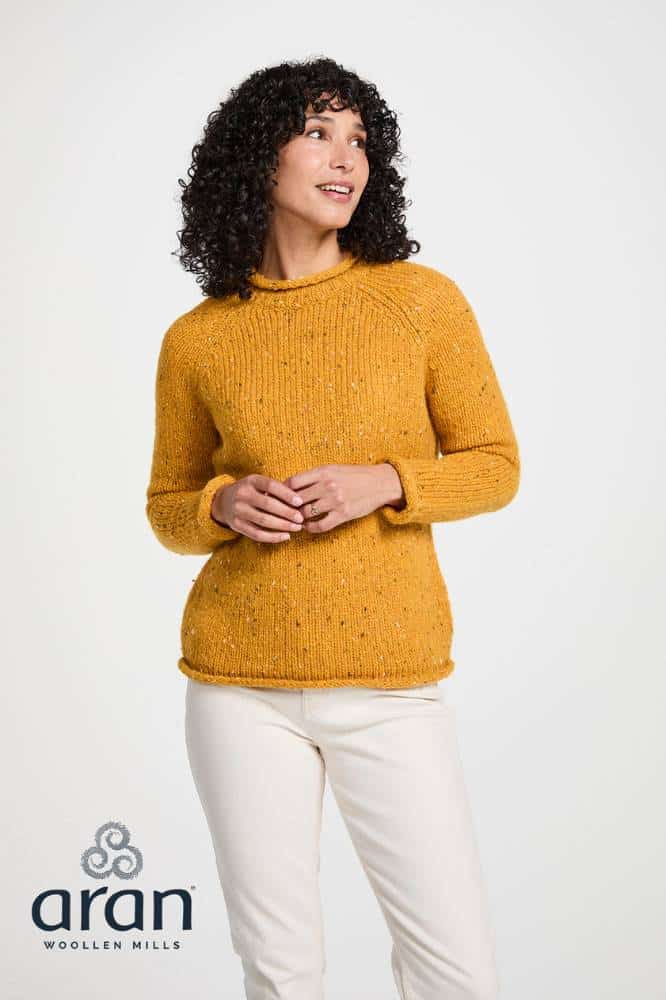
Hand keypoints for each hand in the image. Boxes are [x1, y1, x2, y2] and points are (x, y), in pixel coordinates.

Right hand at [211, 474, 305, 542]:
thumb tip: (299, 502)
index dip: (286, 494)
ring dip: (283, 525)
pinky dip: (273, 537)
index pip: (271, 486)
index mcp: (251, 480)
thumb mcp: (259, 484)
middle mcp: (242, 494)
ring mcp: (238, 510)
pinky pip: (257, 534)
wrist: (224, 501)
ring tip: (297, 528)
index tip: (300, 502)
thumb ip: (276, 490)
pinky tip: (286, 536)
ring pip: (264, 521)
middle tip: (301, 518)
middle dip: (287, 513)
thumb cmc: (251, 492)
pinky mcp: (237, 525)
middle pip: (268, 505)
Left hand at [282, 463, 404, 534]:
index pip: (293, 482)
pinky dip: (310, 528)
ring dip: (298, 518)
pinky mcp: (343, 514)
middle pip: (296, 499)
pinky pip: (320, 525)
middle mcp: (328, 486)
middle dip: (287, 507)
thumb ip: (313, 477)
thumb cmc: (353, 475)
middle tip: (281, 512)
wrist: (379, 483)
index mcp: (323, 472)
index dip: (282, 491)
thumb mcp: (333, 469)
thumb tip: (289, 486)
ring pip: (306, 513)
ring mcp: (336, 501)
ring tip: (294, 520)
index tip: (278, 497)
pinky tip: (307, 527)